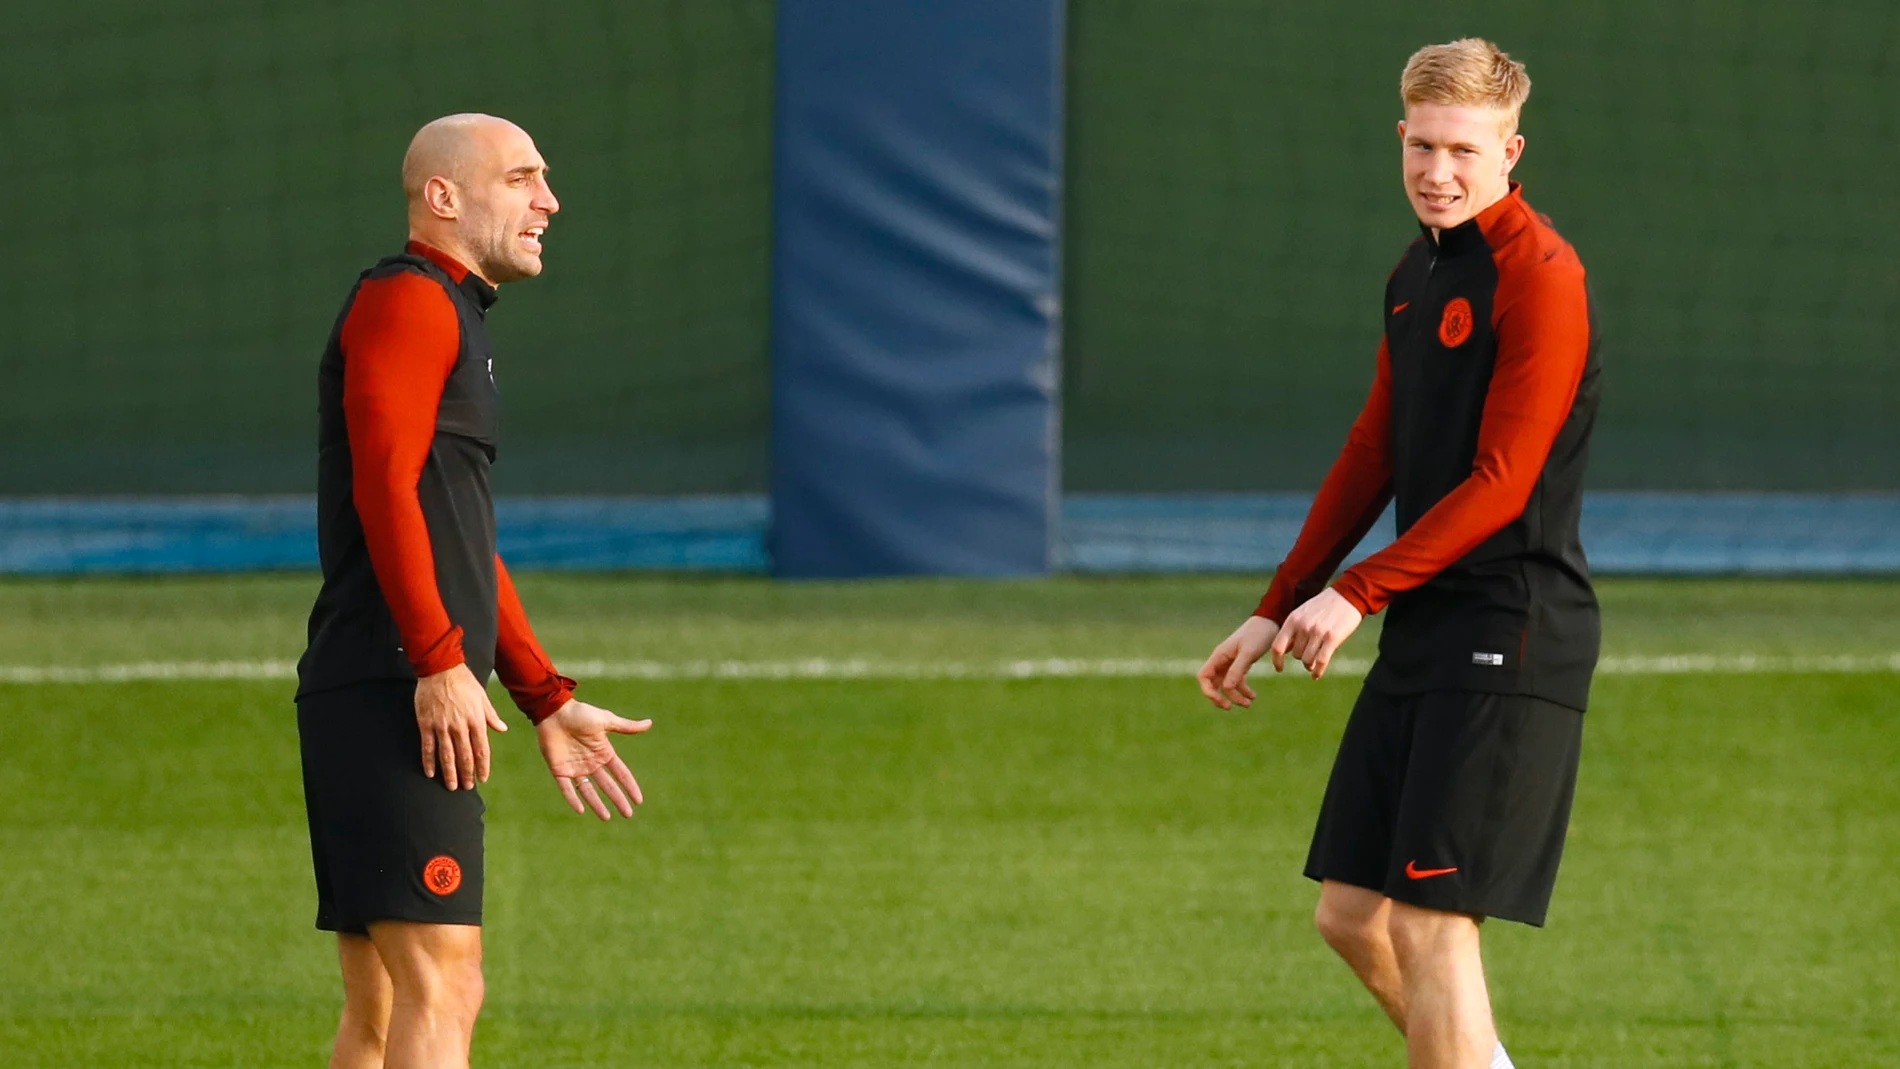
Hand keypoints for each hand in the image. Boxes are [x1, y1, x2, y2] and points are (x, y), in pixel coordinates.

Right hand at [415, 663, 507, 790]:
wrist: (441, 668)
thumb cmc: (464, 681)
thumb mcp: (482, 697)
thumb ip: (491, 716)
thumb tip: (502, 729)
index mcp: (476, 720)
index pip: (482, 750)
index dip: (482, 766)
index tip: (483, 779)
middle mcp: (460, 726)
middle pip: (464, 756)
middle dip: (467, 774)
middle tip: (467, 788)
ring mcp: (442, 726)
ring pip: (446, 755)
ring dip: (449, 773)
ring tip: (451, 786)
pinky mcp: (426, 724)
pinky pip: (428, 747)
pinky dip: (429, 761)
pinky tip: (430, 773)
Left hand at [537, 699, 652, 820]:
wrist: (554, 711)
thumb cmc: (580, 713)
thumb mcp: (606, 720)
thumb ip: (626, 726)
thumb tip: (649, 723)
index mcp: (603, 752)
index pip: (620, 774)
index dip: (630, 786)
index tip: (639, 800)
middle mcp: (591, 763)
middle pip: (607, 786)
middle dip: (618, 800)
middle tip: (628, 814)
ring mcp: (575, 768)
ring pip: (588, 791)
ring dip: (597, 804)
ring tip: (606, 818)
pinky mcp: (559, 770)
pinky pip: (567, 788)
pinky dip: (573, 799)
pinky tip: (581, 810)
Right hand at [1197, 615, 1279, 708]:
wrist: (1271, 622)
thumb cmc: (1258, 634)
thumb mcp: (1248, 653)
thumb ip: (1237, 670)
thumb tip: (1226, 689)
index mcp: (1219, 656)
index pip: (1203, 677)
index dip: (1208, 692)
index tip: (1222, 701)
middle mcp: (1222, 660)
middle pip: (1212, 684)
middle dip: (1220, 697)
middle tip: (1230, 707)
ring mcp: (1231, 662)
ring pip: (1226, 685)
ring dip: (1235, 696)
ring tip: (1249, 704)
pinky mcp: (1241, 664)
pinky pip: (1237, 681)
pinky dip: (1244, 690)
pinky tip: (1253, 696)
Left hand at [1270, 588, 1363, 678]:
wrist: (1347, 595)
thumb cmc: (1324, 606)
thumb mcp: (1303, 613)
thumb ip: (1294, 630)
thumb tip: (1285, 651)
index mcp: (1293, 619)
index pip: (1277, 646)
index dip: (1277, 660)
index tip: (1279, 669)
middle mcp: (1303, 626)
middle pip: (1296, 655)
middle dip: (1302, 658)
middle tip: (1309, 656)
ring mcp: (1317, 632)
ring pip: (1308, 660)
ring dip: (1310, 665)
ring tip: (1314, 664)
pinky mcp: (1332, 638)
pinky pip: (1321, 661)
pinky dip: (1318, 671)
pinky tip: (1316, 675)